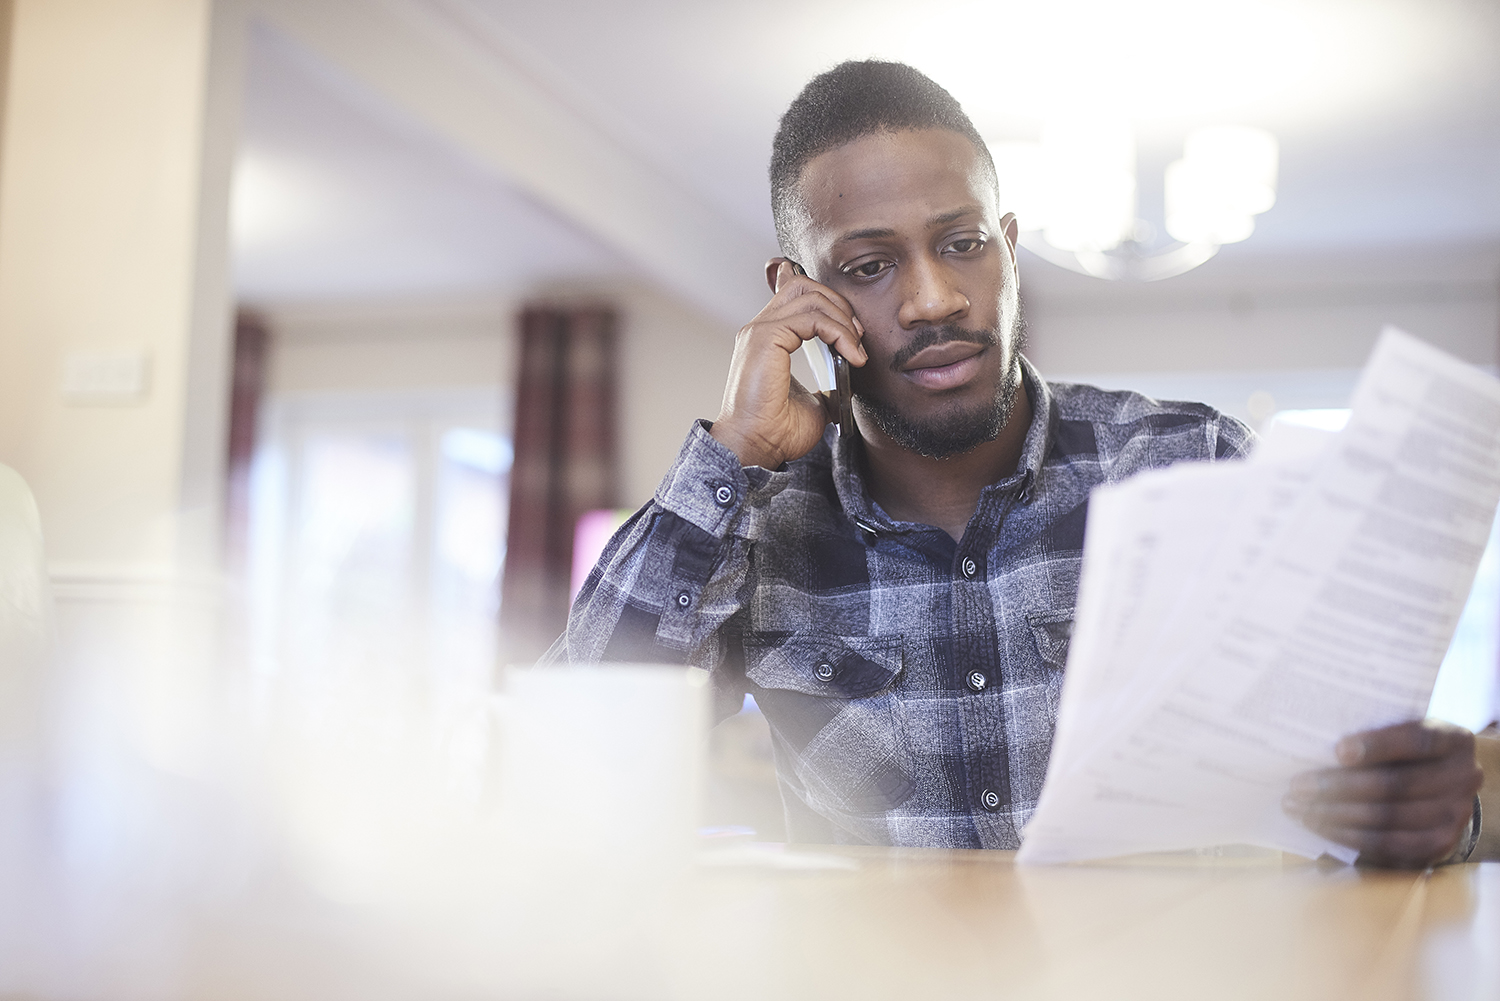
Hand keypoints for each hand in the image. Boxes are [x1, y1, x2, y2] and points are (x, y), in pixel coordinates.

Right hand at [710, 259, 866, 468]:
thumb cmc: (776, 431)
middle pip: (804, 285)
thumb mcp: (815, 401)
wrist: (756, 447)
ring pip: (810, 295)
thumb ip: (827, 381)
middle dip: (839, 305)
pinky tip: (850, 356)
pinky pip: (811, 317)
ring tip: (855, 349)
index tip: (852, 335)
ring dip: (842, 319)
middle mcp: (760, 328)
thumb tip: (847, 378)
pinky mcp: (765, 338)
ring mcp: (760, 330)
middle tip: (857, 337)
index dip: (830, 304)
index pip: (796, 294)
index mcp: (768, 338)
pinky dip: (838, 332)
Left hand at [1283, 719, 1482, 867]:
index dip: (1377, 745)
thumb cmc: (1407, 750)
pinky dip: (1349, 836)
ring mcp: (1455, 815)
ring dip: (1336, 815)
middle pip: (1396, 785)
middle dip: (1340, 786)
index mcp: (1454, 740)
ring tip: (1298, 808)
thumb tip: (1316, 744)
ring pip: (1389, 819)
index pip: (1416, 740)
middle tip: (1297, 786)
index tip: (1338, 750)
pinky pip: (1389, 845)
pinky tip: (1319, 825)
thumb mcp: (1402, 730)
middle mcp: (1462, 778)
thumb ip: (1373, 732)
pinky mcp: (1439, 844)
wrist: (1445, 782)